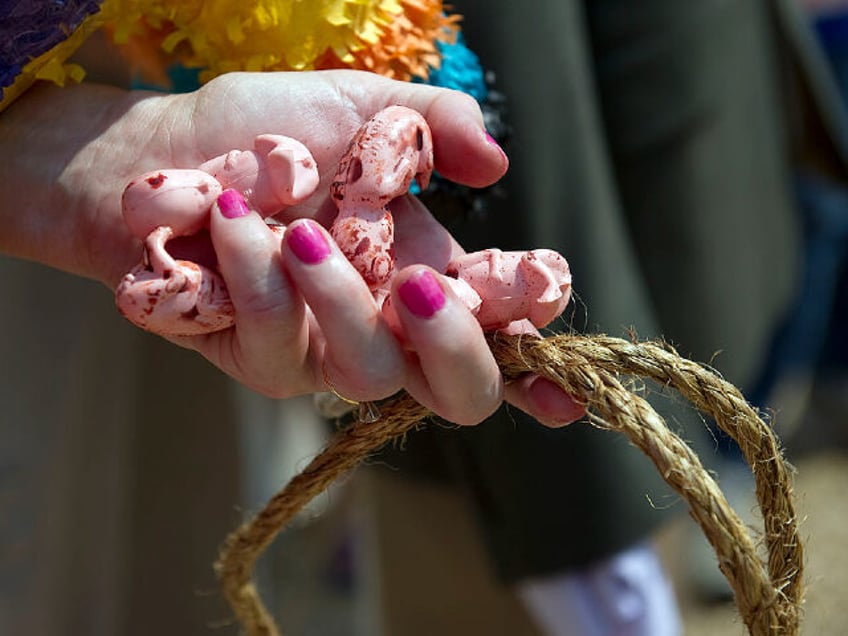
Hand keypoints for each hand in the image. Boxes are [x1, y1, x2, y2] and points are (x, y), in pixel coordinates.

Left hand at [0, 70, 583, 425]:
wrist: (165, 151)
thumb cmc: (270, 131)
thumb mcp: (365, 106)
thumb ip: (437, 124)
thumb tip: (498, 163)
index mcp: (429, 273)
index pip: (502, 330)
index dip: (542, 347)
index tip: (564, 343)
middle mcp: (389, 325)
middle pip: (459, 391)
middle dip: (462, 347)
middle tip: (432, 284)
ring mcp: (326, 352)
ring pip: (368, 377)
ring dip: (341, 301)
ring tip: (302, 230)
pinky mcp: (260, 360)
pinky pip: (278, 349)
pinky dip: (258, 279)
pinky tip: (234, 219)